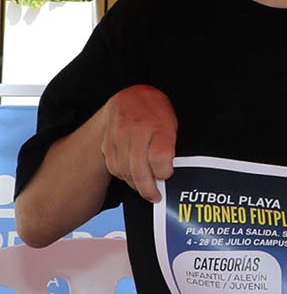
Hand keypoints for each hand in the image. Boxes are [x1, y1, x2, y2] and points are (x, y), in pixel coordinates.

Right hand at [98, 85, 177, 202]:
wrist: (131, 96)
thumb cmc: (157, 112)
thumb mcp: (172, 124)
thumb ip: (171, 147)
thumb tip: (169, 173)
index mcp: (158, 126)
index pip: (160, 159)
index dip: (164, 173)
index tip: (167, 176)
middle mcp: (136, 132)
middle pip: (140, 170)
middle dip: (149, 189)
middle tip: (155, 196)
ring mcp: (119, 137)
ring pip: (124, 171)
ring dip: (135, 184)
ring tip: (144, 188)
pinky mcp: (107, 142)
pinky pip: (114, 166)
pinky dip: (123, 175)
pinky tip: (131, 176)